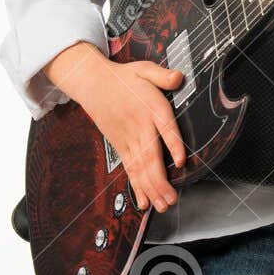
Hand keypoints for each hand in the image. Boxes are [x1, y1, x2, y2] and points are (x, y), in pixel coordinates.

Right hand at [84, 60, 186, 213]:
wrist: (92, 83)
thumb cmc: (122, 77)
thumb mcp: (144, 69)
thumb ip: (163, 75)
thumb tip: (177, 78)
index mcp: (151, 108)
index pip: (165, 128)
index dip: (173, 145)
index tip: (180, 161)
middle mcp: (140, 127)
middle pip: (150, 157)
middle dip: (160, 180)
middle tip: (171, 198)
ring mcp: (128, 139)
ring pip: (140, 168)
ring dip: (151, 189)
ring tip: (162, 205)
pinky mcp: (121, 146)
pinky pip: (130, 169)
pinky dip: (137, 186)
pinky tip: (145, 201)